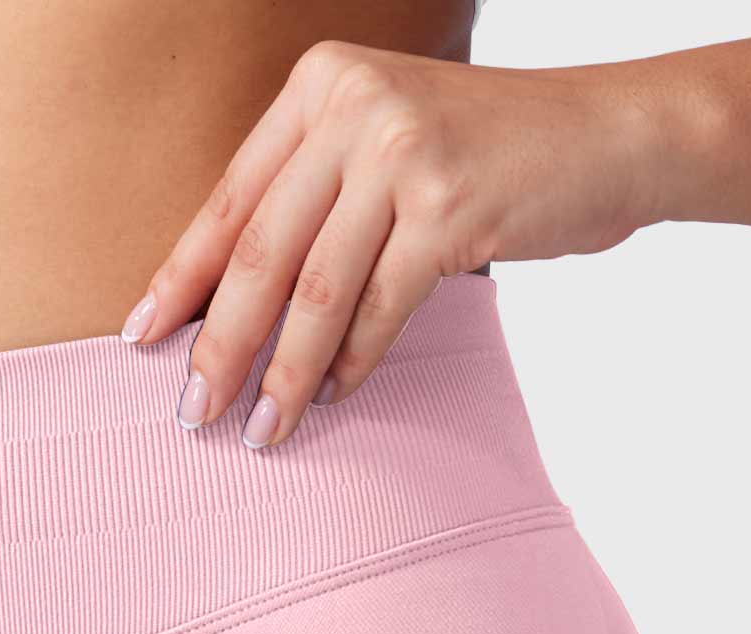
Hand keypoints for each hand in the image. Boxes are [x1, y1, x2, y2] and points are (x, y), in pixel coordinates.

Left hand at [120, 42, 655, 447]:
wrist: (610, 135)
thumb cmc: (486, 154)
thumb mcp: (387, 142)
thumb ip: (316, 195)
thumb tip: (232, 304)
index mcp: (322, 87)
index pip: (231, 199)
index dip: (181, 278)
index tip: (140, 338)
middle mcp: (355, 108)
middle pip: (261, 252)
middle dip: (219, 345)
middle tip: (192, 412)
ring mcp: (403, 154)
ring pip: (316, 292)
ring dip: (284, 374)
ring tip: (261, 430)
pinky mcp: (451, 208)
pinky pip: (379, 309)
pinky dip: (352, 362)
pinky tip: (334, 397)